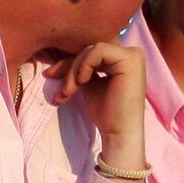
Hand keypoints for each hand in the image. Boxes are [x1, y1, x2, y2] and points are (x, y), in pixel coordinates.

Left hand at [43, 41, 148, 173]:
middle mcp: (131, 53)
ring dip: (74, 70)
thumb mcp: (88, 84)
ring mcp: (133, 55)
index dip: (69, 63)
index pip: (90, 52)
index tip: (50, 75)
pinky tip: (82, 82)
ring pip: (91, 50)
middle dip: (70, 69)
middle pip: (89, 50)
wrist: (118, 132)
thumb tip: (56, 57)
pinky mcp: (130, 60)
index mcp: (122, 59)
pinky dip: (84, 65)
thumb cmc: (105, 113)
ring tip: (69, 91)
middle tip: (63, 91)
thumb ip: (81, 68)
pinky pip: (98, 51)